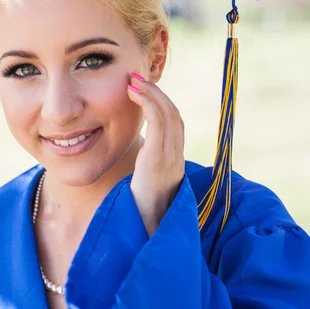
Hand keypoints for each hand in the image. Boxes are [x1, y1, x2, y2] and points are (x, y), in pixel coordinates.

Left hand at [127, 73, 184, 236]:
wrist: (147, 231)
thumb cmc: (142, 210)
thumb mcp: (146, 185)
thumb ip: (146, 168)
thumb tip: (136, 158)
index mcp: (174, 161)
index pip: (174, 123)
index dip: (161, 103)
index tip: (143, 90)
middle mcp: (176, 157)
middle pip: (174, 114)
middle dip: (156, 93)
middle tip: (136, 78)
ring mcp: (170, 158)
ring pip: (168, 114)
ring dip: (151, 93)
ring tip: (133, 81)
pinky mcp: (158, 160)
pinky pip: (159, 124)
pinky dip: (148, 103)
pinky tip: (133, 94)